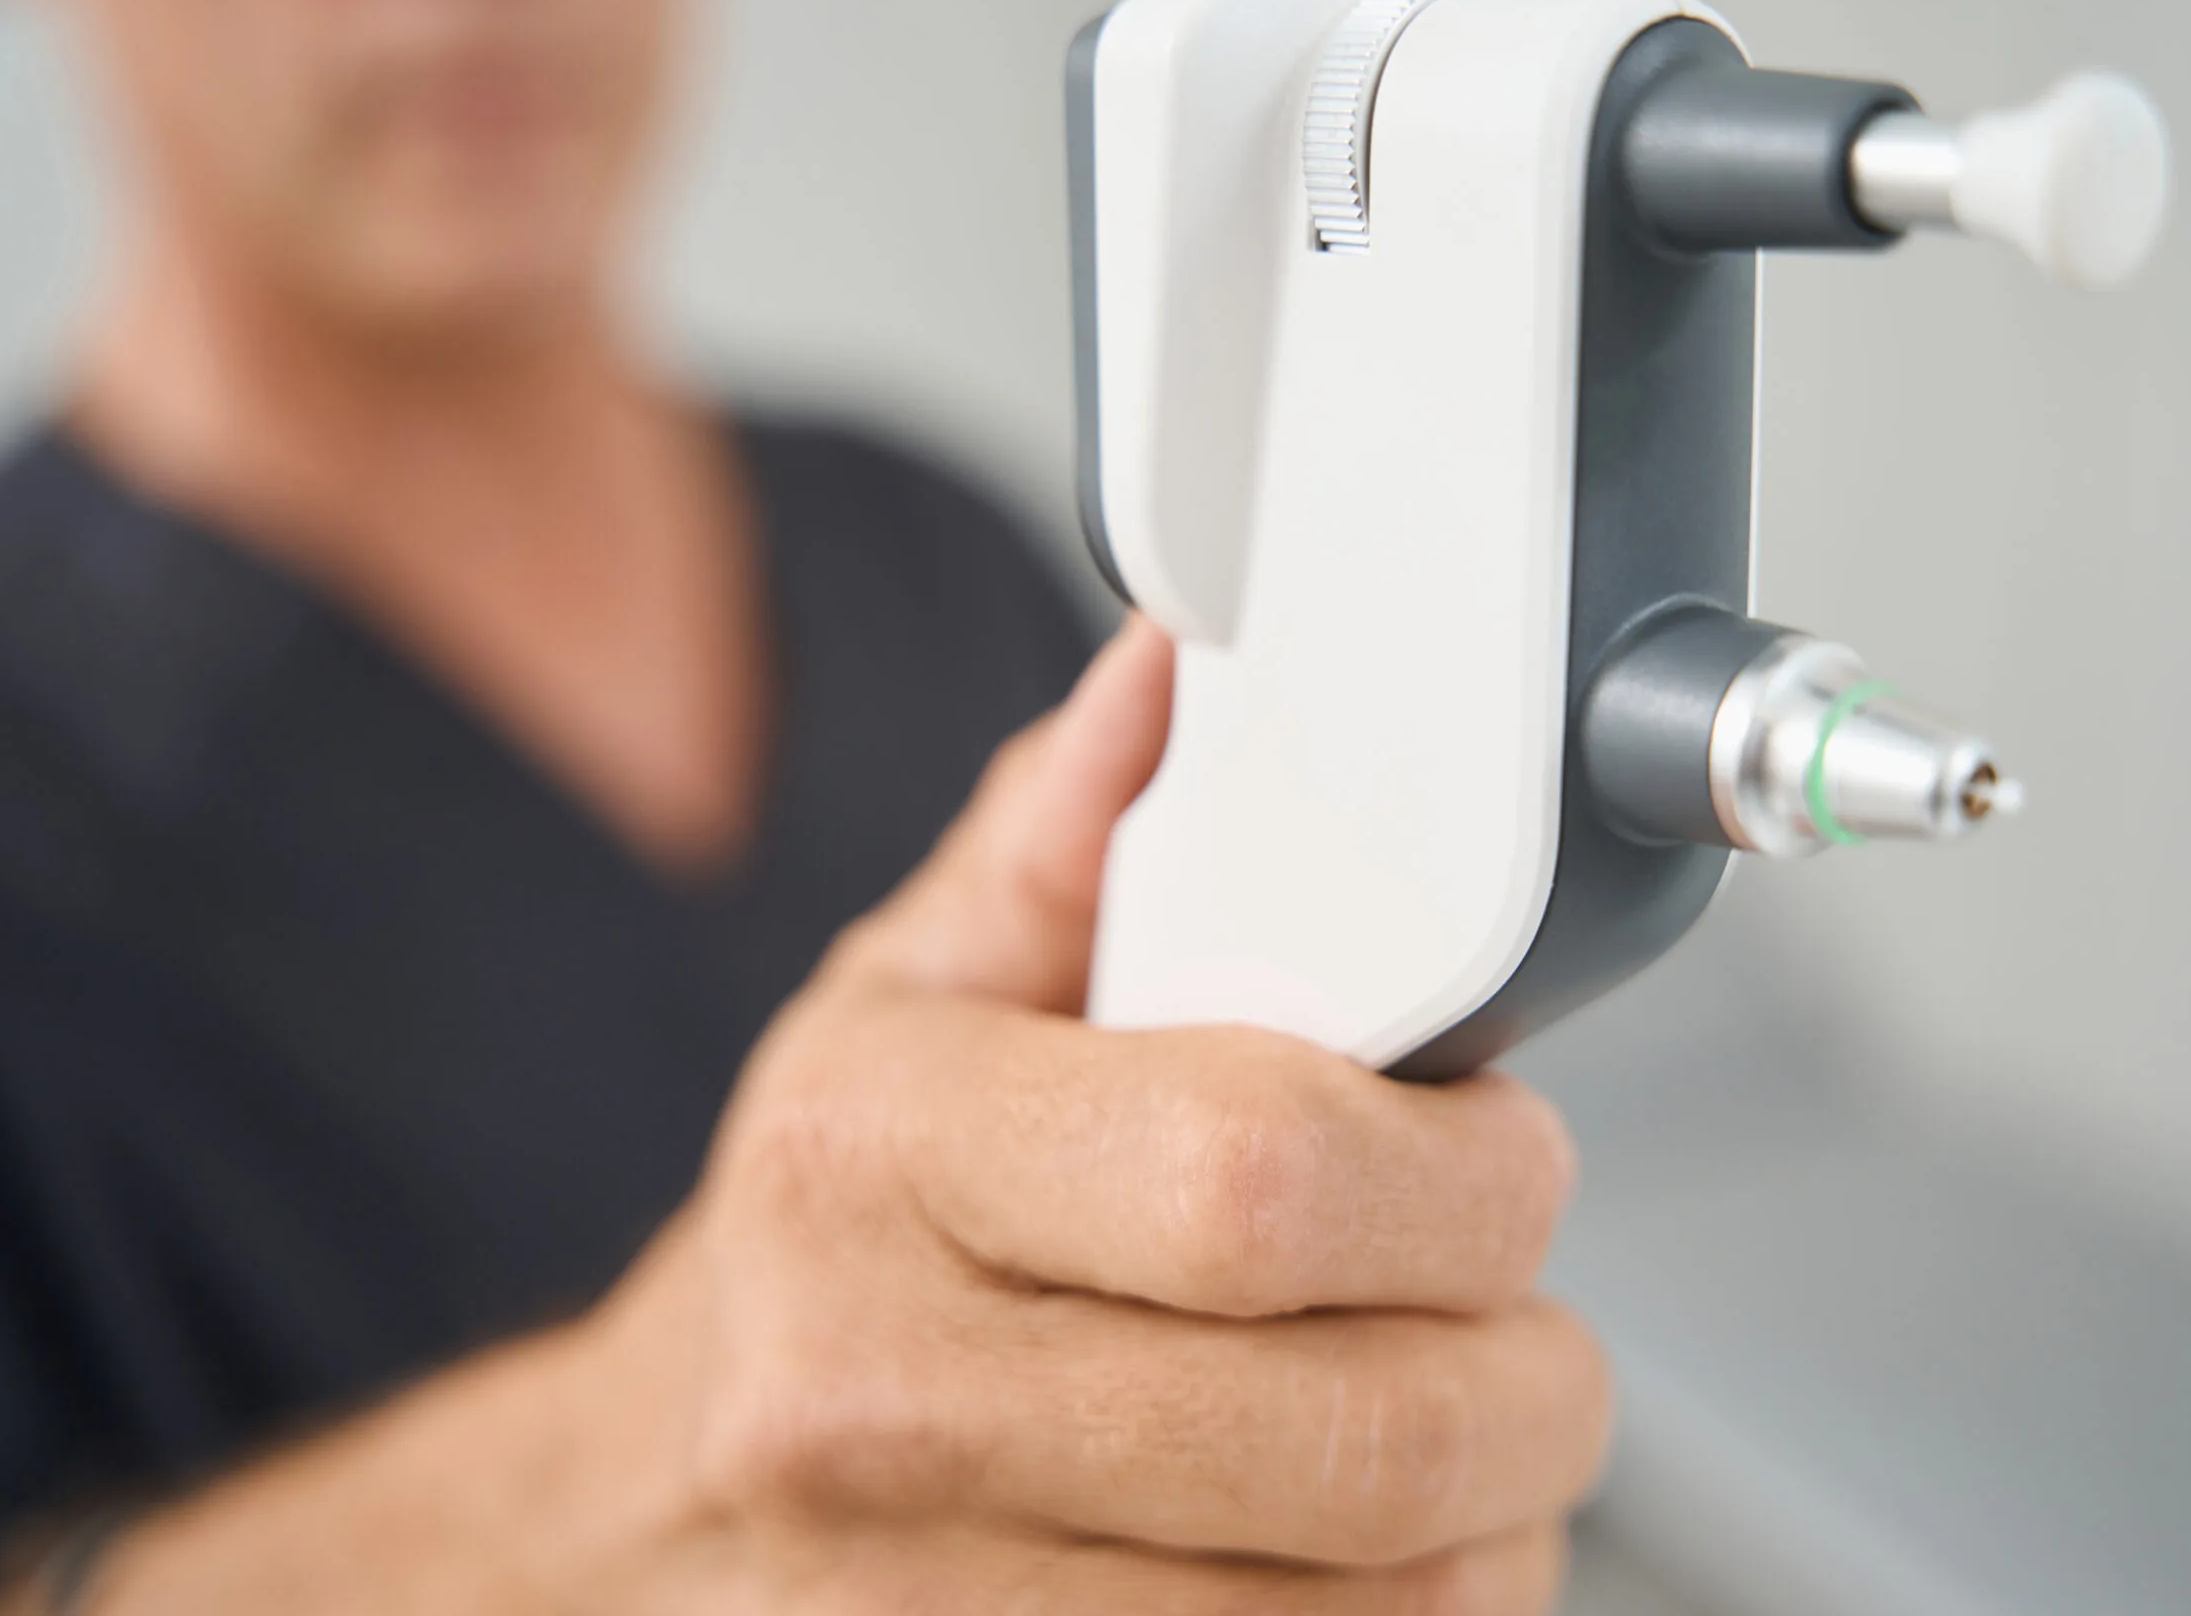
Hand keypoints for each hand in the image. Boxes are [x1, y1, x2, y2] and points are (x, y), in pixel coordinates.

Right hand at [584, 617, 1611, 1611]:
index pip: (1261, 1181)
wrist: (654, 1517)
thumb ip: (1069, 836)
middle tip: (1517, 1315)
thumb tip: (1180, 669)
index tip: (1504, 1157)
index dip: (1464, 1177)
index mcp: (877, 1159)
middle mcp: (885, 1401)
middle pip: (1371, 1432)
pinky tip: (1364, 1551)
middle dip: (1536, 1374)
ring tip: (1441, 1432)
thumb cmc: (824, 1241)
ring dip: (1497, 1519)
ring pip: (1394, 1611)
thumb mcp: (906, 999)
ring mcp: (938, 1608)